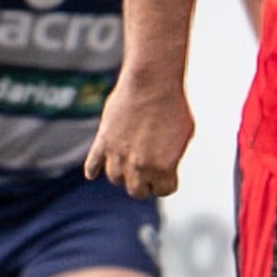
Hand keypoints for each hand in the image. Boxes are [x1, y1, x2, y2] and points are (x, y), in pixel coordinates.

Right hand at [85, 76, 194, 196]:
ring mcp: (117, 156)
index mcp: (163, 170)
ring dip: (123, 174)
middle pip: (137, 191)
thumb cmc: (172, 106)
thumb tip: (164, 164)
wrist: (152, 84)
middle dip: (144, 183)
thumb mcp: (184, 136)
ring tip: (128, 166)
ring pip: (116, 179)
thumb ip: (171, 156)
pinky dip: (92, 169)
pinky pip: (93, 164)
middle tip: (148, 172)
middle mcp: (138, 168)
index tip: (167, 174)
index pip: (163, 190)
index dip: (166, 182)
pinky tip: (92, 173)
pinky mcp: (102, 142)